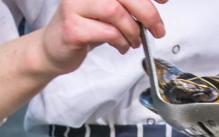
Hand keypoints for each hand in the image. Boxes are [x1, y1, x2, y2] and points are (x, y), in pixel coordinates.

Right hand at [41, 0, 167, 76]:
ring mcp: (74, 6)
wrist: (53, 50)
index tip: (165, 1)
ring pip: (116, 12)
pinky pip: (107, 32)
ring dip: (132, 31)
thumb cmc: (84, 29)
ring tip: (134, 42)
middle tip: (157, 29)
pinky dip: (121, 42)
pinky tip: (122, 47)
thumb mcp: (108, 12)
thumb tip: (157, 6)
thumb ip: (127, 6)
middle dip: (147, 13)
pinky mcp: (72, 28)